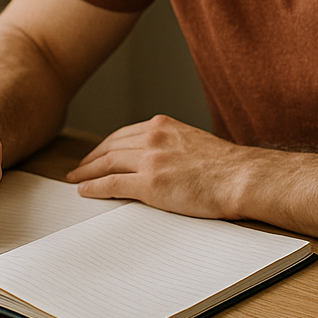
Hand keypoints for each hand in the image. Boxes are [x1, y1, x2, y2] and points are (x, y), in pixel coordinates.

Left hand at [66, 115, 251, 219]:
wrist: (241, 178)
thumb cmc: (227, 167)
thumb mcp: (194, 143)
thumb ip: (171, 146)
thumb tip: (159, 160)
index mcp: (163, 126)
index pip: (123, 135)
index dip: (105, 146)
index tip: (96, 154)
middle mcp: (152, 138)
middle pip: (110, 148)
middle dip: (91, 159)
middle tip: (78, 169)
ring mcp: (150, 160)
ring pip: (107, 164)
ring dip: (87, 173)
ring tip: (76, 180)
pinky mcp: (150, 183)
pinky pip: (112, 184)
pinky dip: (94, 187)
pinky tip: (85, 191)